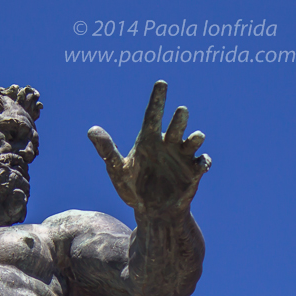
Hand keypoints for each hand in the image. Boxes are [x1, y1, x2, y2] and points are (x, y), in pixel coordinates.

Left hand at [88, 81, 211, 214]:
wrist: (153, 212)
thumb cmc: (134, 189)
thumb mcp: (117, 170)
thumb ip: (107, 150)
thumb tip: (91, 130)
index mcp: (149, 140)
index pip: (153, 115)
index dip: (157, 99)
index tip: (161, 83)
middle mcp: (168, 144)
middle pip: (175, 126)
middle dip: (179, 120)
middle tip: (181, 111)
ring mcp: (182, 157)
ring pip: (193, 141)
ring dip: (195, 138)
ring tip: (195, 138)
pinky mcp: (193, 172)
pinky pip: (202, 162)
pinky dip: (204, 161)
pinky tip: (202, 164)